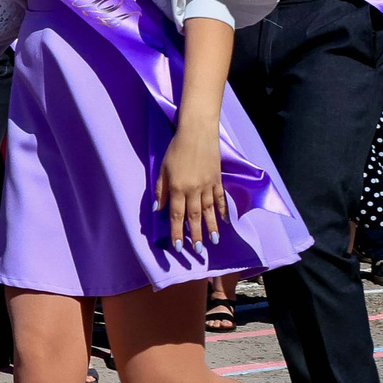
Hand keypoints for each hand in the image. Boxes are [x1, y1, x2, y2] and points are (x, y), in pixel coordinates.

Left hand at [156, 125, 225, 246]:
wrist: (198, 133)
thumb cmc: (176, 149)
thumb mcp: (162, 169)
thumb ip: (160, 190)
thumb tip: (157, 209)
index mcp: (177, 188)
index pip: (176, 215)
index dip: (176, 231)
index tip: (178, 246)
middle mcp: (193, 190)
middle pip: (194, 216)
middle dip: (195, 234)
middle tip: (197, 250)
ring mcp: (208, 185)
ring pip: (209, 211)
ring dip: (210, 227)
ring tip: (213, 242)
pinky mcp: (218, 179)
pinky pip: (220, 199)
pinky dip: (223, 211)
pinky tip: (225, 222)